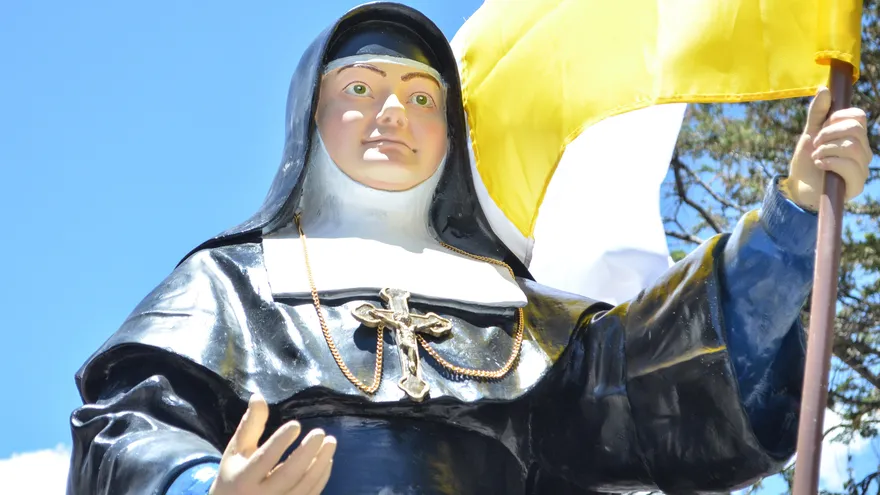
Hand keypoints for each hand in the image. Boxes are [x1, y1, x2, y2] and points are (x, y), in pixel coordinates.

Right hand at [209, 393, 335, 494]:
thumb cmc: (234, 474)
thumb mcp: (237, 451)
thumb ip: (250, 425)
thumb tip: (258, 396)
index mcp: (243, 479)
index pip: (264, 459)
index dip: (280, 442)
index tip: (296, 425)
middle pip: (288, 475)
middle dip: (307, 452)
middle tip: (320, 432)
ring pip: (303, 486)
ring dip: (320, 464)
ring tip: (330, 442)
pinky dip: (321, 477)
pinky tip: (326, 460)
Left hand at [785, 86, 872, 210]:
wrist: (798, 188)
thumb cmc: (806, 161)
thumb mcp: (809, 133)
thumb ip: (817, 113)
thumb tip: (824, 89)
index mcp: (855, 137)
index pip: (858, 117)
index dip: (837, 118)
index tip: (822, 127)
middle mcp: (863, 151)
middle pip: (855, 129)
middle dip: (828, 134)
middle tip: (816, 144)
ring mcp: (862, 168)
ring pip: (852, 146)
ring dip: (826, 149)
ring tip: (816, 156)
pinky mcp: (856, 184)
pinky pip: (850, 166)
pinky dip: (830, 162)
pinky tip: (820, 165)